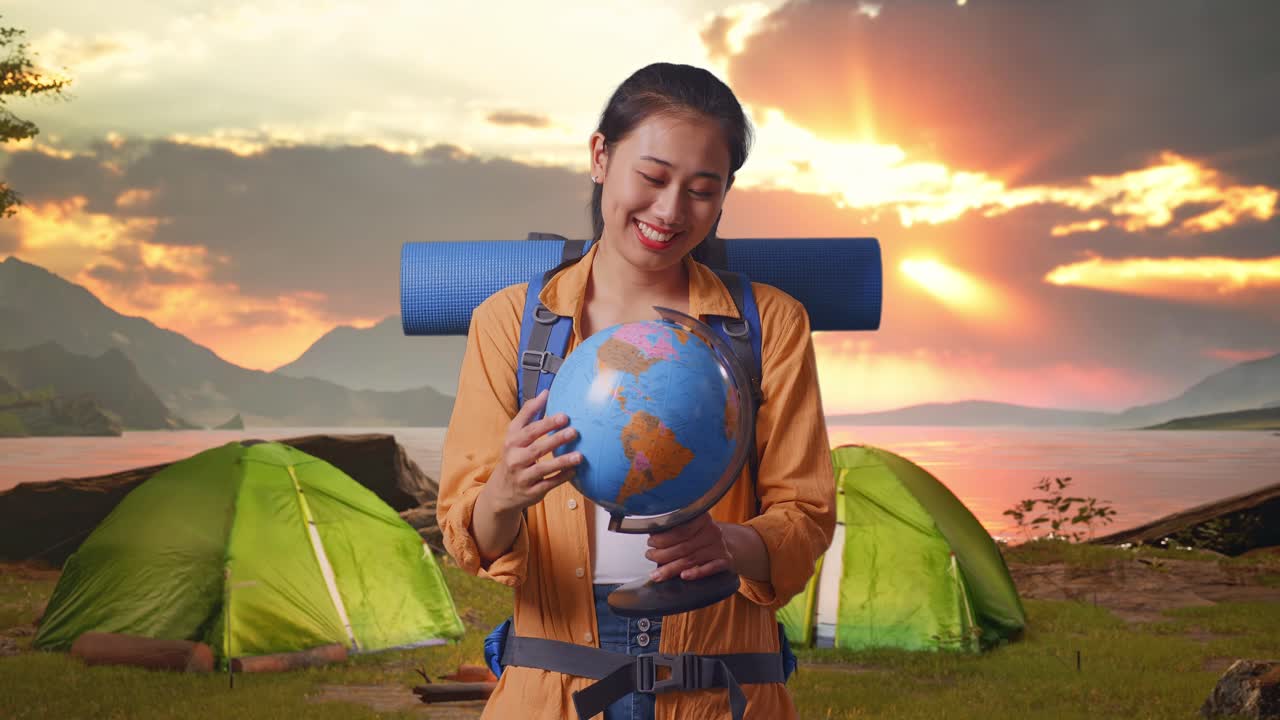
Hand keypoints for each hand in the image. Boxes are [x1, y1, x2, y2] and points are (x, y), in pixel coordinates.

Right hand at [482, 389, 582, 514]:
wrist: (500, 491)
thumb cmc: (513, 456)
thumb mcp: (514, 434)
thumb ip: (529, 413)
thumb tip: (546, 392)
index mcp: (512, 442)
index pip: (529, 430)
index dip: (546, 423)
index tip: (564, 416)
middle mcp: (515, 459)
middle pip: (536, 448)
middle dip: (555, 440)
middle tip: (574, 432)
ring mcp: (522, 477)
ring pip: (543, 468)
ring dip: (561, 461)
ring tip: (579, 456)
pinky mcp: (531, 492)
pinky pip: (548, 484)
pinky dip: (561, 478)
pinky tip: (574, 471)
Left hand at [644, 513, 731, 582]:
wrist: (728, 542)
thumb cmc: (700, 535)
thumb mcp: (690, 526)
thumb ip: (673, 530)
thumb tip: (651, 536)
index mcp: (702, 518)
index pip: (680, 530)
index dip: (662, 538)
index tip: (650, 543)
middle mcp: (712, 531)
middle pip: (683, 546)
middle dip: (662, 555)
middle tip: (650, 557)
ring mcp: (719, 547)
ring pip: (691, 559)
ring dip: (671, 568)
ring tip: (657, 575)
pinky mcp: (725, 561)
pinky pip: (710, 568)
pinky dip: (696, 573)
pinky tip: (683, 576)